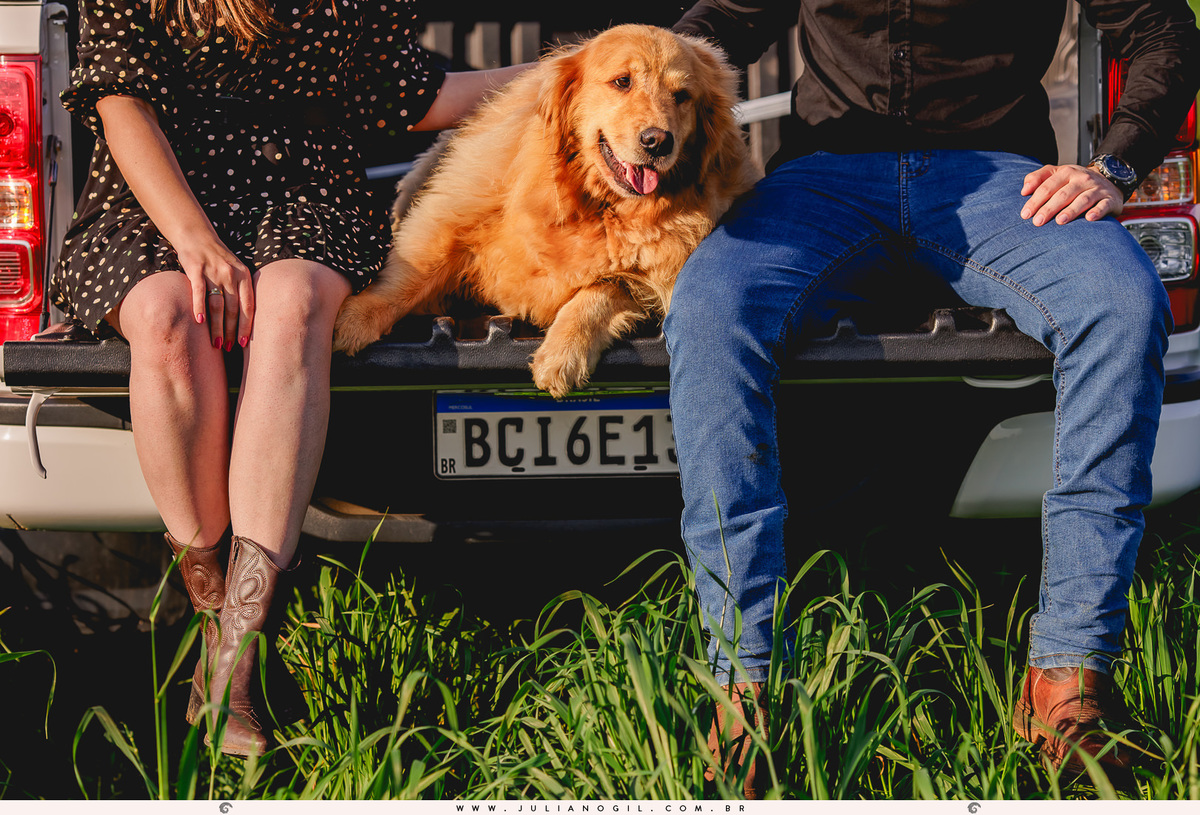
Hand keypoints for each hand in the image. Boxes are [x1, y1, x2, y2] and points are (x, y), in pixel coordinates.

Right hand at [175, 231, 254, 350]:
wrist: (197, 236)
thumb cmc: (218, 259)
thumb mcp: (236, 271)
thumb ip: (240, 290)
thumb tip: (244, 320)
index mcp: (244, 276)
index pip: (248, 306)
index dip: (246, 326)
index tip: (243, 343)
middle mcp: (232, 274)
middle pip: (233, 309)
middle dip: (231, 331)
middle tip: (228, 348)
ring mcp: (214, 271)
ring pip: (217, 305)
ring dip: (217, 326)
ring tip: (215, 343)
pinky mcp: (196, 269)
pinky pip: (199, 292)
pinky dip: (199, 308)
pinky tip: (199, 322)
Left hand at [1020, 164, 1124, 225]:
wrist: (1109, 179)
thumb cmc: (1075, 181)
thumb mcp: (1057, 174)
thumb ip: (1038, 178)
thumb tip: (1024, 190)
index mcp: (1066, 172)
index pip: (1047, 186)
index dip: (1035, 200)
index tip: (1025, 214)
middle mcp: (1082, 179)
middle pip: (1063, 194)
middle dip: (1049, 208)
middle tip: (1037, 222)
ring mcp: (1097, 189)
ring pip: (1083, 200)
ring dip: (1071, 210)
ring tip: (1060, 221)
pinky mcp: (1110, 199)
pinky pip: (1104, 205)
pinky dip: (1097, 212)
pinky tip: (1089, 218)